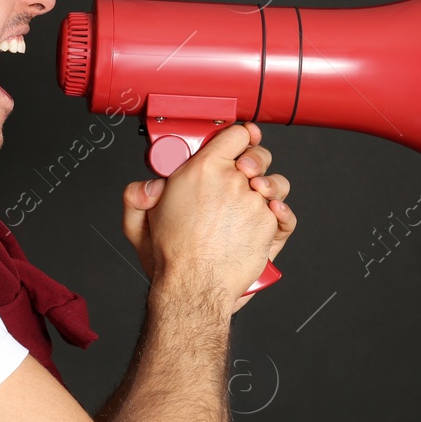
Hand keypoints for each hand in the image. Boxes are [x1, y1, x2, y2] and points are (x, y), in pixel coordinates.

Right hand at [122, 122, 295, 308]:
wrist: (194, 287)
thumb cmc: (172, 258)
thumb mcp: (138, 222)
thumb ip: (137, 196)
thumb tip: (148, 186)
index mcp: (202, 170)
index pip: (234, 134)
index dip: (238, 136)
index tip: (239, 139)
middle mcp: (232, 182)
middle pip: (258, 155)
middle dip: (254, 159)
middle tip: (244, 171)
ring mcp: (253, 203)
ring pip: (274, 184)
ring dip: (269, 187)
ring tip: (256, 196)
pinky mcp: (267, 225)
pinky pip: (284, 212)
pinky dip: (281, 212)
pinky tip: (271, 212)